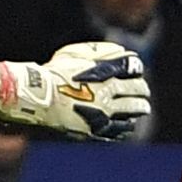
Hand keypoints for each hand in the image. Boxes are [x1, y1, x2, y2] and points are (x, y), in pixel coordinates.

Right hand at [0, 44, 152, 141]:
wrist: (37, 98)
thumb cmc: (53, 72)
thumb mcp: (74, 54)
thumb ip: (99, 51)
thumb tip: (121, 51)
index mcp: (105, 76)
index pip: (133, 73)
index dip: (138, 73)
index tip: (138, 74)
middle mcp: (108, 95)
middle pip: (135, 93)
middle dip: (142, 92)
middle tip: (143, 93)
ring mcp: (102, 114)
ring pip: (131, 113)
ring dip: (139, 109)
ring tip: (142, 109)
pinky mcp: (95, 130)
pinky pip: (119, 130)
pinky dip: (127, 126)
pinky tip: (128, 124)